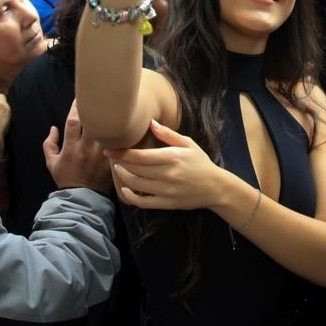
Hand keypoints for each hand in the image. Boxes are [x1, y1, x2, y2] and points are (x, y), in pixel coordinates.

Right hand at [42, 101, 112, 192]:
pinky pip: (117, 143)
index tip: (79, 97)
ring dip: (108, 118)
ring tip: (112, 105)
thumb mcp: (51, 163)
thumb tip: (53, 128)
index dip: (75, 107)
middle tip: (98, 97)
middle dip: (94, 108)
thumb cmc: (66, 178)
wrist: (82, 198)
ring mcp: (101, 155)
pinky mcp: (112, 160)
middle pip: (92, 122)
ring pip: (107, 130)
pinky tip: (124, 122)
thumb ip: (49, 144)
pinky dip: (119, 133)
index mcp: (70, 148)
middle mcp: (86, 149)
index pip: (72, 121)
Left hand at [106, 120, 227, 210]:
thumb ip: (168, 134)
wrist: (215, 187)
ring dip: (123, 177)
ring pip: (136, 184)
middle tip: (112, 157)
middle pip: (134, 169)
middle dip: (120, 163)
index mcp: (171, 157)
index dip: (121, 153)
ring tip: (119, 169)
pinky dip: (130, 196)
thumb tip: (150, 123)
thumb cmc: (200, 163)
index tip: (110, 149)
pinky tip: (125, 189)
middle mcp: (167, 174)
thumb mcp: (188, 144)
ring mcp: (166, 190)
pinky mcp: (166, 203)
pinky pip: (142, 202)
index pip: (139, 156)